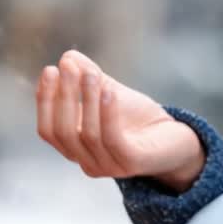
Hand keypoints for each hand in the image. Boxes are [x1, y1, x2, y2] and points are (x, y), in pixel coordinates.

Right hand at [35, 49, 204, 192]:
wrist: (177, 139)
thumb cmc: (140, 119)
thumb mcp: (110, 94)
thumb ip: (88, 79)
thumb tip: (69, 56)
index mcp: (76, 149)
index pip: (48, 130)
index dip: (45, 101)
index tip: (50, 70)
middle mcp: (87, 162)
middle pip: (63, 132)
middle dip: (63, 97)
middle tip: (67, 67)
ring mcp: (109, 166)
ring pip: (88, 134)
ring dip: (87, 100)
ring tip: (92, 74)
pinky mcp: (131, 163)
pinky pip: (113, 139)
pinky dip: (108, 114)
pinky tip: (110, 91)